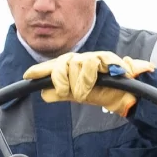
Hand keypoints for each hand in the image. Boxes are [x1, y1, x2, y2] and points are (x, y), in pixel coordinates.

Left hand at [23, 51, 154, 116]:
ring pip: (78, 62)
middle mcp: (84, 60)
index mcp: (75, 67)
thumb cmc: (105, 93)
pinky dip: (91, 77)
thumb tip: (44, 93)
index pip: (56, 65)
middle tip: (67, 91)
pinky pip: (94, 64)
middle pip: (64, 61)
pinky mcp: (110, 61)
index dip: (41, 69)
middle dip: (62, 77)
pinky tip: (93, 84)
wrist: (129, 97)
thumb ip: (62, 93)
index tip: (27, 75)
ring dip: (79, 82)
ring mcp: (96, 59)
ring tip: (83, 93)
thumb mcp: (80, 95)